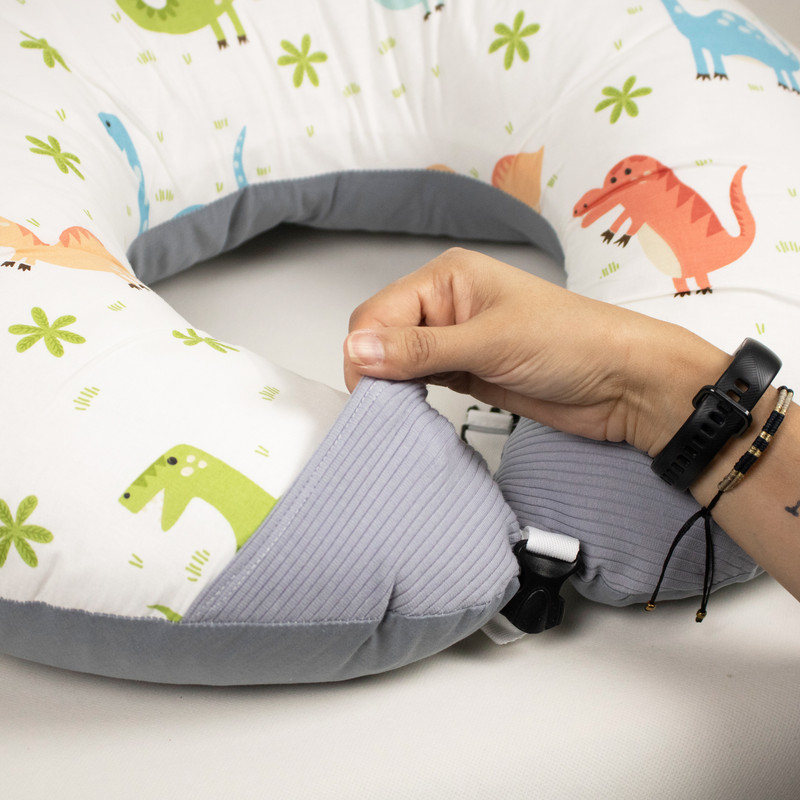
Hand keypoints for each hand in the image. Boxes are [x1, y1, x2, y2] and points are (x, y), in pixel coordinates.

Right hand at [344, 247, 728, 454]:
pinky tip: (409, 411)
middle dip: (374, 367)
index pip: (380, 311)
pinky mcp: (466, 372)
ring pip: (398, 360)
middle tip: (379, 406)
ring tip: (393, 411)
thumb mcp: (491, 341)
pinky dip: (409, 396)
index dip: (364, 349)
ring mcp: (455, 341)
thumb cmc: (573, 342)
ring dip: (390, 385)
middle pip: (383, 335)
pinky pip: (420, 381)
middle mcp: (446, 305)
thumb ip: (420, 349)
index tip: (365, 390)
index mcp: (448, 278)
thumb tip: (356, 350)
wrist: (624, 384)